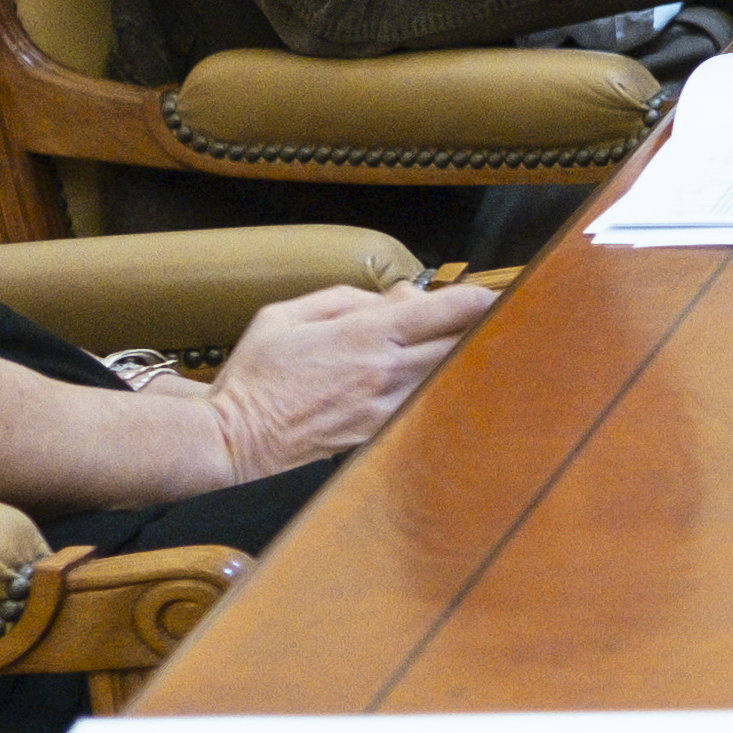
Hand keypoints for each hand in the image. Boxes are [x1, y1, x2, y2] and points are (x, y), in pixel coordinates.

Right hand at [190, 270, 494, 481]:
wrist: (235, 440)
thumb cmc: (255, 374)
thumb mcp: (285, 315)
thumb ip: (345, 298)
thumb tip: (394, 297)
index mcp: (365, 335)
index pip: (444, 312)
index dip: (478, 299)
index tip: (493, 293)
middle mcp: (385, 371)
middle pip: (460, 344)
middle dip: (483, 327)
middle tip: (496, 317)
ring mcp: (387, 407)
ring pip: (449, 377)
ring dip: (466, 359)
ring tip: (474, 344)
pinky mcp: (381, 434)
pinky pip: (426, 405)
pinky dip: (441, 389)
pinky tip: (443, 381)